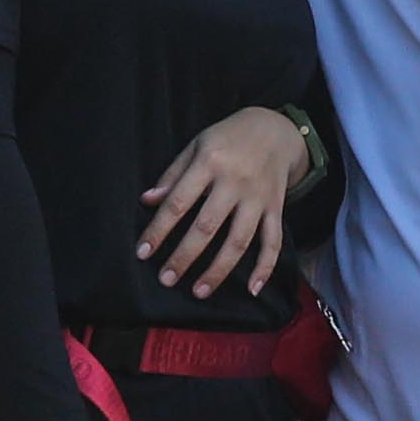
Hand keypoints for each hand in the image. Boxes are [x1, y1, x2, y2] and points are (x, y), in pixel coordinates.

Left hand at [136, 108, 306, 300]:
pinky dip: (265, 267)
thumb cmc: (228, 138)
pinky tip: (253, 289)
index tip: (143, 253)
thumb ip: (173, 175)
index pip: (178, 203)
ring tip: (199, 291)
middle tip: (166, 279)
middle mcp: (235, 181)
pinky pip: (273, 241)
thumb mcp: (197, 145)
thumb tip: (148, 201)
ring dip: (219, 270)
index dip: (159, 230)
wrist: (276, 129)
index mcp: (209, 162)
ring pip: (239, 240)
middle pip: (207, 227)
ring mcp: (257, 197)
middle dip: (184, 256)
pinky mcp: (276, 208)